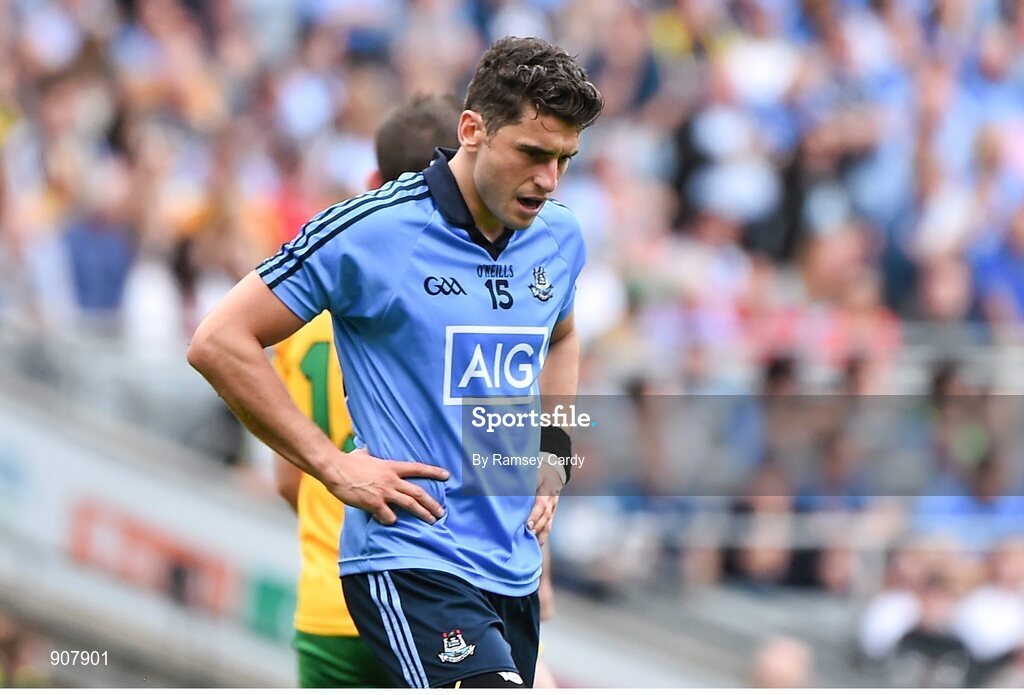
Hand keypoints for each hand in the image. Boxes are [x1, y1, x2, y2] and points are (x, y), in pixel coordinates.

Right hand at [326, 448, 448, 524]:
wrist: (334, 468)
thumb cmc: (346, 461)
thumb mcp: (362, 454)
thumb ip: (367, 452)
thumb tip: (363, 448)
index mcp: (391, 466)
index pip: (418, 468)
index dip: (433, 472)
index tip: (447, 475)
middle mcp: (391, 479)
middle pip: (418, 492)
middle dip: (432, 503)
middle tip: (441, 512)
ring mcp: (384, 492)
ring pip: (410, 504)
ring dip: (423, 513)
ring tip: (431, 521)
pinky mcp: (374, 503)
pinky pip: (388, 516)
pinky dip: (391, 520)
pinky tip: (389, 521)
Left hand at [527, 454, 562, 545]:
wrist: (555, 471)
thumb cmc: (538, 471)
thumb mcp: (532, 471)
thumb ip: (522, 480)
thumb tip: (503, 485)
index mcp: (545, 488)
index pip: (540, 502)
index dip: (534, 514)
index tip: (527, 522)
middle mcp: (550, 499)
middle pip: (545, 514)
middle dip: (536, 524)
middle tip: (526, 532)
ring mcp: (553, 507)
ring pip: (548, 522)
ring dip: (540, 532)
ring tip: (530, 541)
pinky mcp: (552, 513)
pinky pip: (549, 526)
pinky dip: (544, 536)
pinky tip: (536, 544)